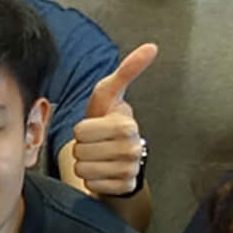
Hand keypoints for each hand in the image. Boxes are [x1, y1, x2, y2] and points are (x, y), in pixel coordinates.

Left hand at [63, 42, 158, 196]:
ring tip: (98, 155)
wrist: (116, 153)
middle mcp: (133, 148)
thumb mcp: (110, 93)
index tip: (94, 127)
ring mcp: (130, 169)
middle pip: (80, 151)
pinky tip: (103, 171)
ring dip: (85, 163)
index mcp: (127, 124)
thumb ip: (127, 70)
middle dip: (81, 147)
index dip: (80, 129)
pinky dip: (92, 179)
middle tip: (95, 142)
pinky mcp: (125, 186)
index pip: (81, 131)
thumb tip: (152, 46)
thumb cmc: (107, 118)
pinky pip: (92, 185)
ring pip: (83, 170)